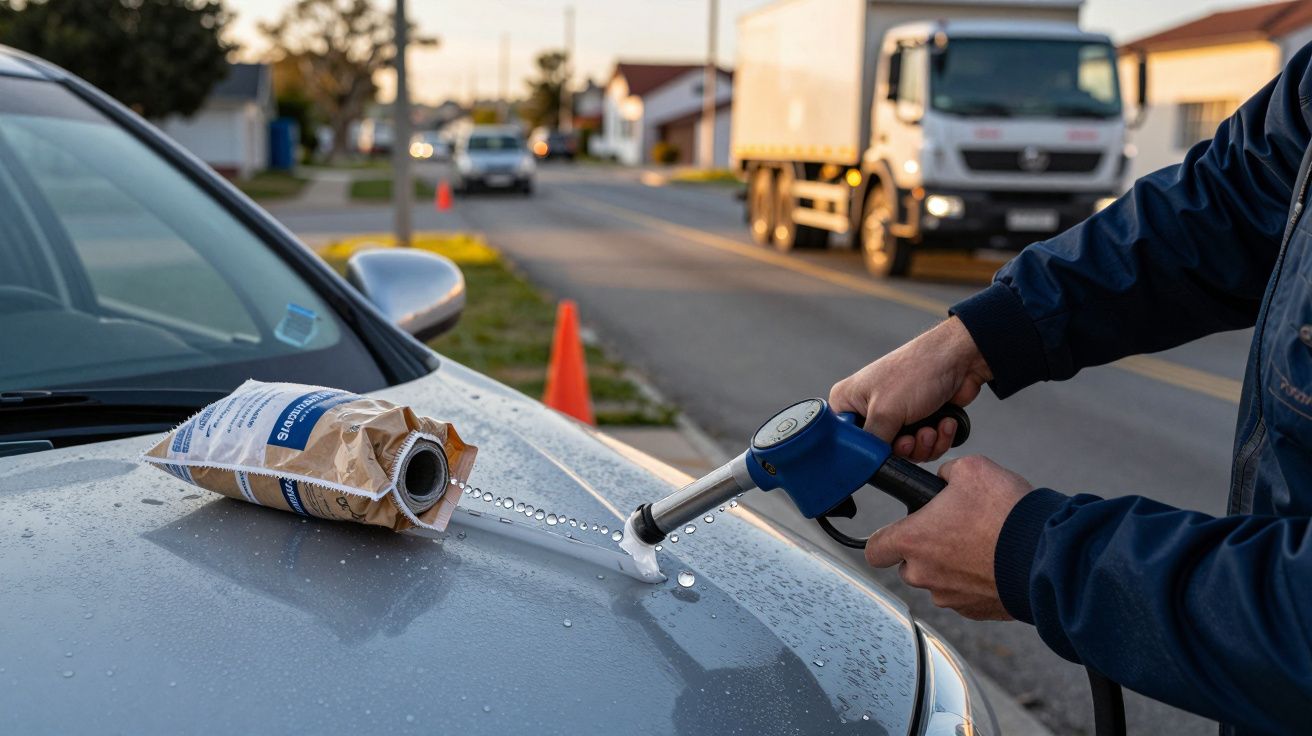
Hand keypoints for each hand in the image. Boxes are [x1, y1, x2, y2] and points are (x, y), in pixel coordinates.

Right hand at [829, 317, 991, 460]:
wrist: (960, 358)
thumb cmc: (916, 372)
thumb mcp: (885, 411)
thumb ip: (871, 443)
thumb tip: (867, 465)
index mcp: (849, 401)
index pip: (844, 440)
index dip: (864, 451)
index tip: (882, 450)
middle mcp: (869, 409)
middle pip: (879, 451)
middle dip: (904, 449)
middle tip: (912, 437)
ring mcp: (896, 415)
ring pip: (906, 452)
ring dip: (924, 445)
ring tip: (931, 428)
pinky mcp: (920, 421)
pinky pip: (925, 446)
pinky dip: (938, 439)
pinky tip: (944, 423)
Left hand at [865, 455, 1030, 619]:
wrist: (1045, 554)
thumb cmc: (1005, 512)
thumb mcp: (971, 469)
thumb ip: (945, 474)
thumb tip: (944, 479)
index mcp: (912, 541)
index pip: (874, 549)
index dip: (884, 538)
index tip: (900, 530)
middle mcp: (924, 575)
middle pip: (909, 566)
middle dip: (924, 550)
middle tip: (952, 530)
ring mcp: (950, 597)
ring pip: (937, 581)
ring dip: (950, 567)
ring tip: (980, 545)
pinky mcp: (975, 612)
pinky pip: (964, 595)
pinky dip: (974, 582)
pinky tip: (994, 562)